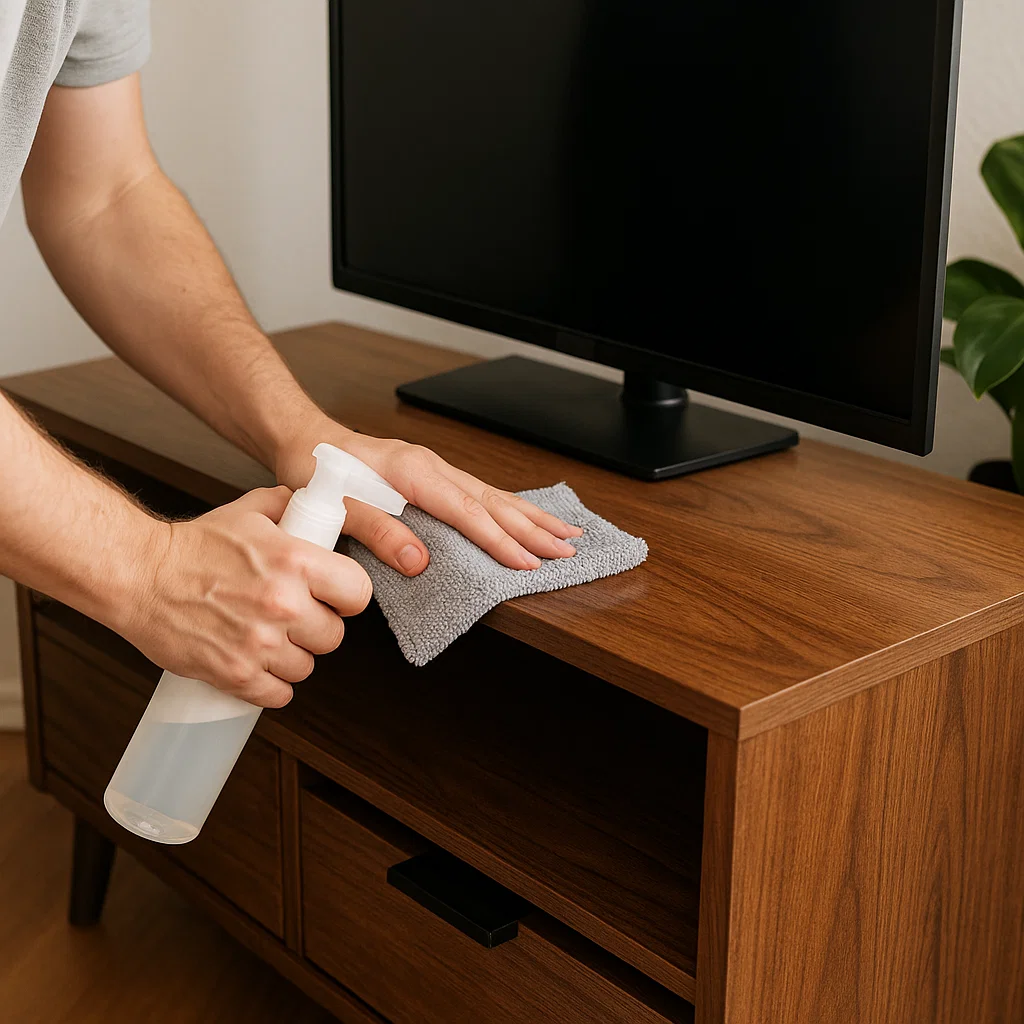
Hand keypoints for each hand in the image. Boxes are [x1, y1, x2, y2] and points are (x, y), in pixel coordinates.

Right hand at [121, 486, 370, 707]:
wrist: (139, 573)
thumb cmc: (192, 544)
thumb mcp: (251, 512)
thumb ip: (291, 508)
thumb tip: (321, 508)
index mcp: (294, 562)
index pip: (358, 593)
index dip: (346, 596)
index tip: (334, 597)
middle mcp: (283, 605)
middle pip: (334, 636)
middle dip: (317, 627)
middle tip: (295, 617)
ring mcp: (260, 644)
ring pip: (306, 668)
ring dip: (291, 657)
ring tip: (269, 638)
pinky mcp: (235, 674)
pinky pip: (278, 695)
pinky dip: (270, 685)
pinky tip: (258, 665)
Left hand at [274, 417, 583, 575]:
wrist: (304, 441)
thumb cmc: (318, 471)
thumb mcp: (338, 506)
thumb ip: (379, 532)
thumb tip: (420, 562)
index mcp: (415, 474)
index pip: (469, 513)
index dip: (501, 542)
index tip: (529, 564)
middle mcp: (432, 468)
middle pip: (494, 502)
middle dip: (534, 528)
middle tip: (568, 549)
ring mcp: (435, 469)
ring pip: (494, 496)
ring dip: (530, 517)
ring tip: (565, 532)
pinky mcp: (431, 476)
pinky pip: (481, 495)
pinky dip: (509, 509)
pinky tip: (524, 517)